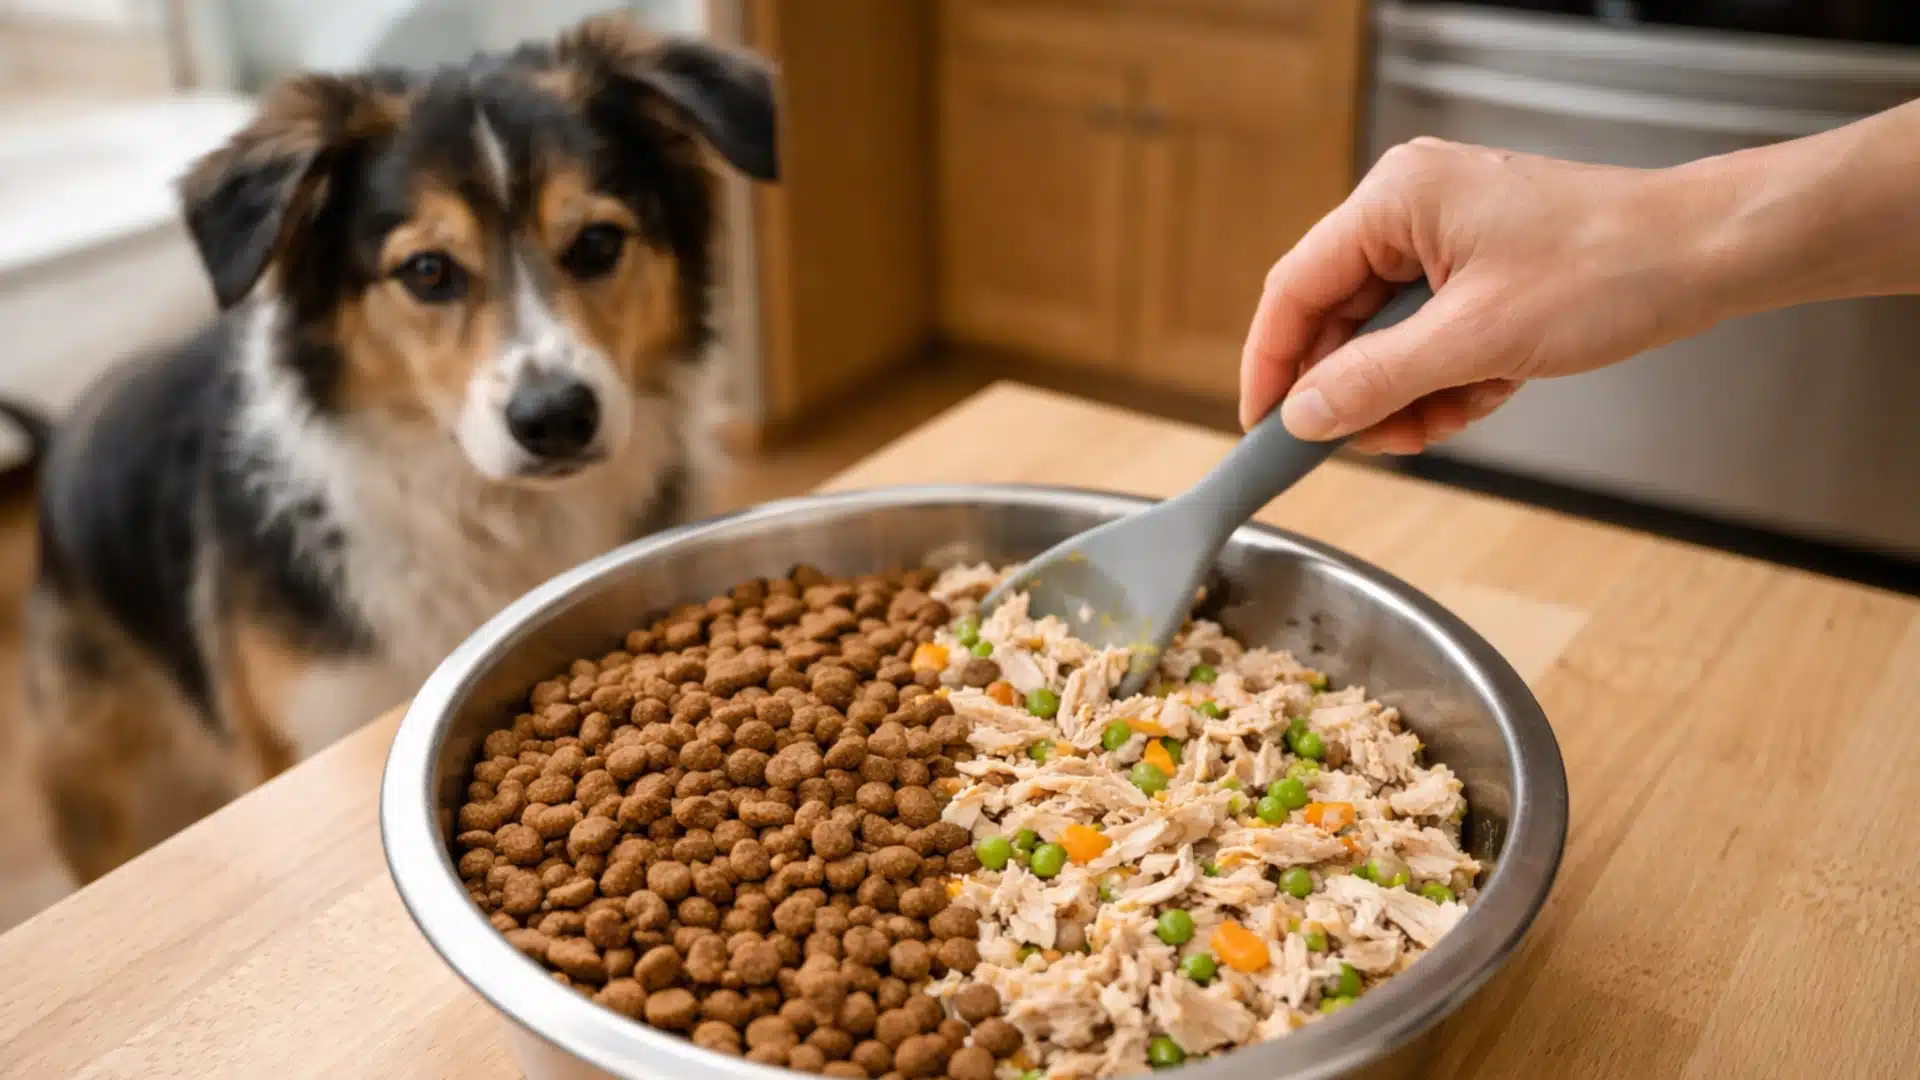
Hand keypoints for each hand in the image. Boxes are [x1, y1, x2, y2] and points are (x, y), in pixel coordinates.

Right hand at [1238, 138, 1734, 451]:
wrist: (1707, 257)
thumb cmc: (1609, 268)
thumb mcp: (1476, 340)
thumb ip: (1375, 380)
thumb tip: (1303, 415)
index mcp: (1394, 200)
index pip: (1294, 289)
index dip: (1272, 364)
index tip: (1263, 428)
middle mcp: (1410, 212)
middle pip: (1339, 321)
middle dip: (1362, 391)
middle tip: (1381, 442)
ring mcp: (1445, 241)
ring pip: (1386, 341)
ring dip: (1411, 394)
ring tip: (1452, 417)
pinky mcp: (1477, 271)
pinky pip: (1429, 340)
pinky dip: (1449, 380)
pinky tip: (1487, 392)